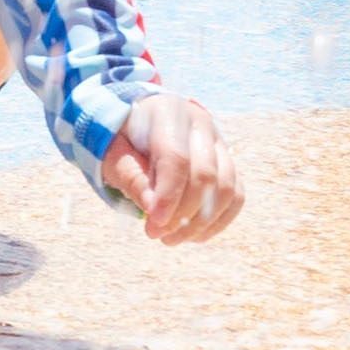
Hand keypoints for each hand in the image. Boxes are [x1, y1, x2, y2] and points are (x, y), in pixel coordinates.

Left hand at [100, 95, 243, 244]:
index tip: (153, 223)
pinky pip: (236, 196)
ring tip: (170, 239)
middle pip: (205, 175)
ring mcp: (219, 141)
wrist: (133, 126)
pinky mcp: (227, 162)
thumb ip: (130, 176)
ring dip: (201, 223)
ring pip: (227, 188)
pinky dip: (218, 221)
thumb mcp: (112, 153)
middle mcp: (200, 122)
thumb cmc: (119, 139)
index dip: (168, 195)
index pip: (176, 158)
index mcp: (167, 111)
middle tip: (156, 234)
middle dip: (183, 213)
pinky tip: (193, 236)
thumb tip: (152, 208)